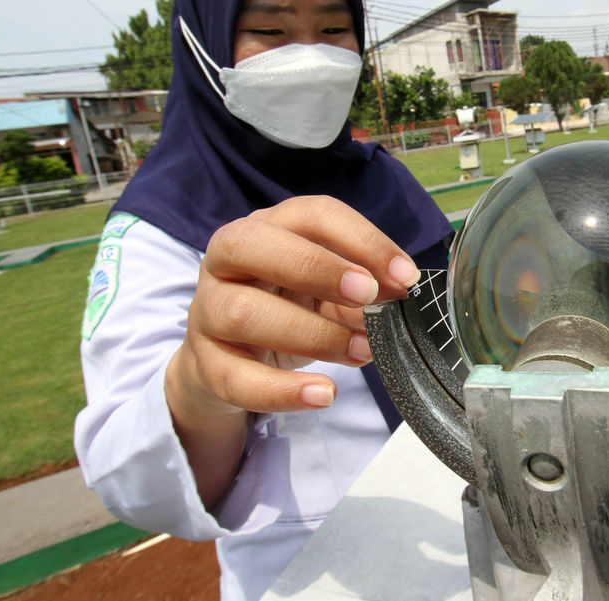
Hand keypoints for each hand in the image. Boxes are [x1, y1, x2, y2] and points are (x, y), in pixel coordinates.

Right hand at [163, 195, 419, 505]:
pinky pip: (236, 378)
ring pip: (244, 313)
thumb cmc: (287, 309)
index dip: (362, 239)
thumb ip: (362, 291)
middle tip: (370, 296)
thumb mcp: (328, 292)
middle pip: (255, 246)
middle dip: (318, 268)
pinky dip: (283, 391)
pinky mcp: (203, 363)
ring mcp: (206, 310)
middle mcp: (226, 259)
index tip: (405, 275)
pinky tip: (324, 393)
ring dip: (312, 334)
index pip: (312, 214)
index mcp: (266, 228)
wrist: (229, 361)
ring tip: (361, 352)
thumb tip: (397, 296)